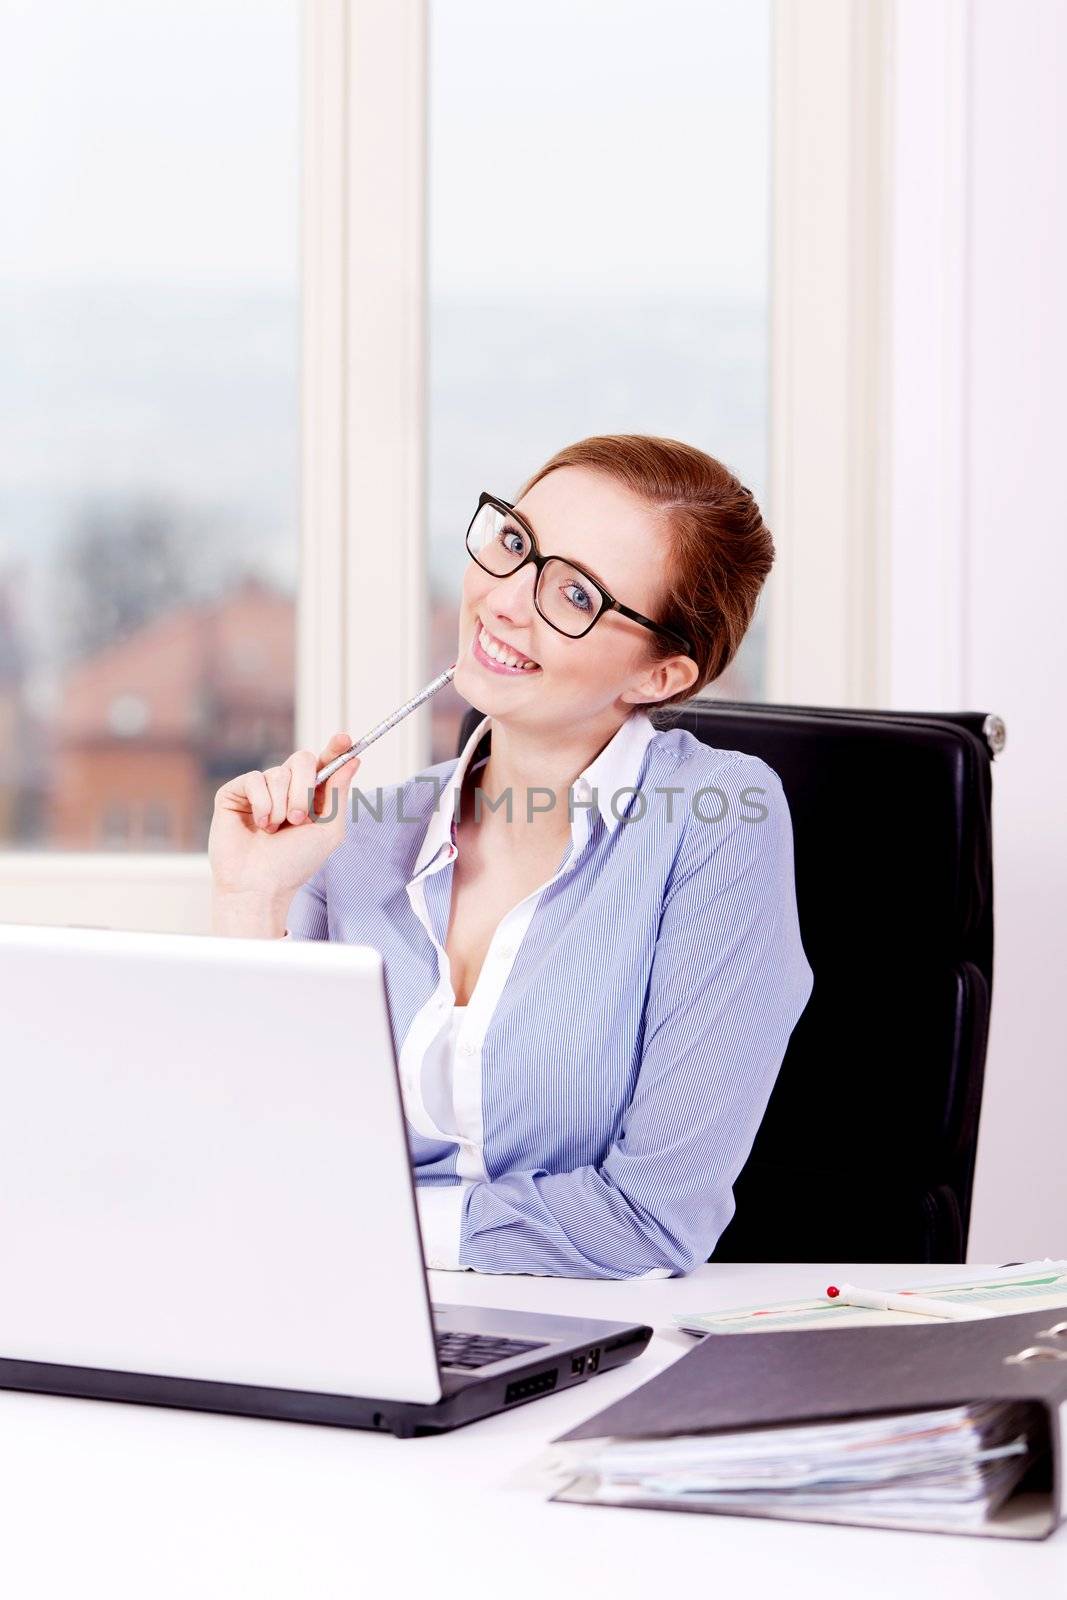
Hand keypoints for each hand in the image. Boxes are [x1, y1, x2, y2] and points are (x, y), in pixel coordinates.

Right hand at [208, 731, 361, 907]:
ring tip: (274, 830)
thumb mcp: (328, 830)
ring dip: (282, 806)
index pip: (324, 763)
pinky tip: (259, 825)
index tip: (345, 739)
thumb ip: (338, 794)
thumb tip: (353, 760)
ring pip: (278, 772)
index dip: (335, 748)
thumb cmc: (295, 863)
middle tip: (298, 819)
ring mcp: (259, 790)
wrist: (260, 886)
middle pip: (302, 759)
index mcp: (311, 796)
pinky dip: (262, 804)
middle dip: (304, 788)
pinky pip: (254, 779)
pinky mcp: (235, 793)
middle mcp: (285, 789)